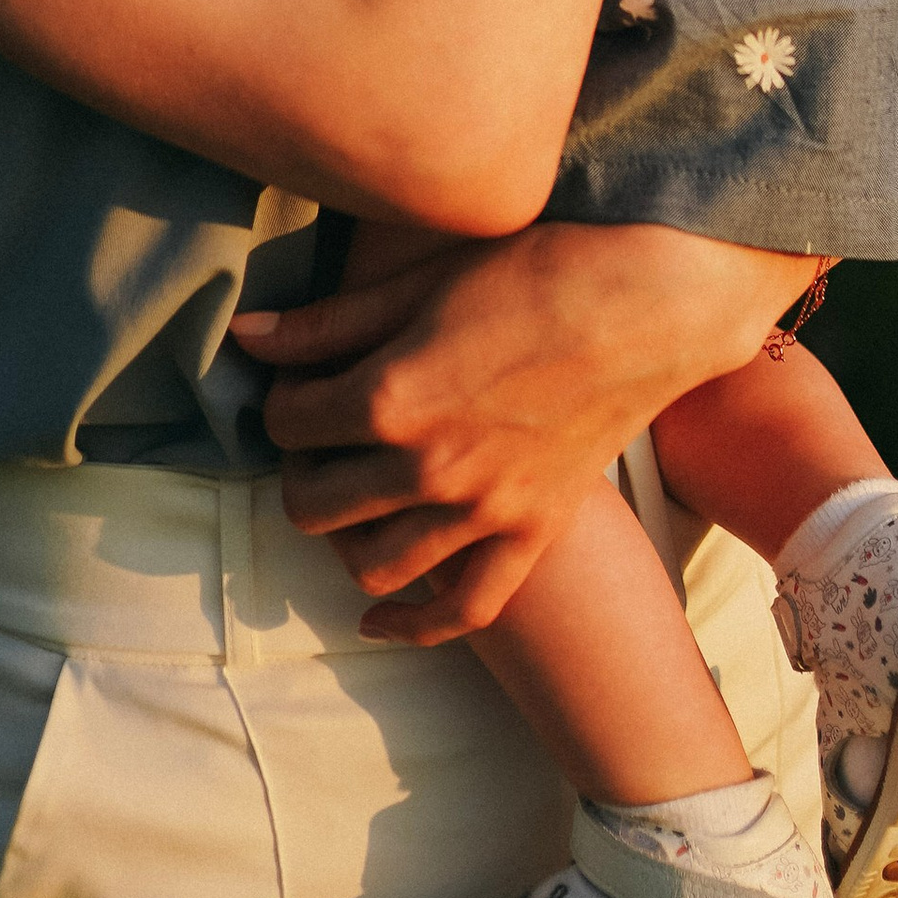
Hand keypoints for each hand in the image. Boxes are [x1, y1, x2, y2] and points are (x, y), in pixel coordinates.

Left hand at [235, 221, 811, 637]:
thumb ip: (327, 323)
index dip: (283, 399)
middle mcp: (427, 469)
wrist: (652, 301)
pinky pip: (463, 610)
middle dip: (302, 470)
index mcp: (390, 399)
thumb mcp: (420, 282)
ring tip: (354, 495)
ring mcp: (482, 512)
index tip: (302, 381)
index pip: (288, 422)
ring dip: (345, 538)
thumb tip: (245, 339)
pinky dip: (413, 626)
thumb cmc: (535, 271)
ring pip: (371, 565)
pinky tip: (377, 619)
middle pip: (313, 504)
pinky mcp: (531, 533)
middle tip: (322, 438)